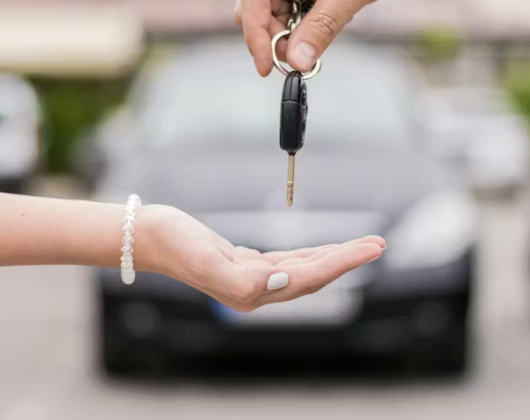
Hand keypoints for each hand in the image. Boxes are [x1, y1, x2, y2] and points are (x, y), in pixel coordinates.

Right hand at [135, 204, 384, 311]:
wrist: (150, 237)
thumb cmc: (175, 244)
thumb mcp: (205, 259)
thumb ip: (243, 278)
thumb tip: (282, 281)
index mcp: (251, 292)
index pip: (309, 277)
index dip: (343, 262)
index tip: (371, 248)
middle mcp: (257, 291)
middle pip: (314, 275)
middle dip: (348, 259)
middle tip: (379, 243)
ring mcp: (253, 279)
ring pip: (305, 269)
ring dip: (334, 257)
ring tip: (362, 245)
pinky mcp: (247, 265)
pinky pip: (289, 262)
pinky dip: (311, 254)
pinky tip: (323, 250)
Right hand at [234, 0, 423, 75]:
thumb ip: (323, 25)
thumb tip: (296, 61)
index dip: (256, 33)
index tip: (267, 66)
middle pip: (258, 2)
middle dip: (271, 35)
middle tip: (295, 62)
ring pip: (273, 7)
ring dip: (287, 32)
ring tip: (312, 48)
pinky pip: (291, 4)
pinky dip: (302, 23)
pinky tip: (323, 27)